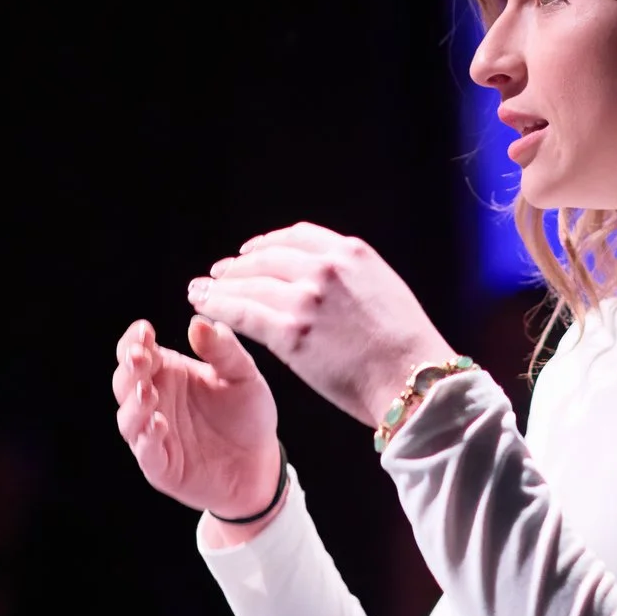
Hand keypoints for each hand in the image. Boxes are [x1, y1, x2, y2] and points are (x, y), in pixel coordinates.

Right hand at [111, 315, 281, 515]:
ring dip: (134, 403)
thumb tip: (200, 323)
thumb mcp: (243, 375)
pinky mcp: (160, 466)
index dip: (135, 340)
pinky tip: (159, 424)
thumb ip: (224, 350)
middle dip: (129, 368)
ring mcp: (152, 435)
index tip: (144, 330)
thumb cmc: (247, 415)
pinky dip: (148, 438)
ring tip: (147, 391)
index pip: (138, 351)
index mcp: (167, 373)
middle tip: (139, 356)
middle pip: (125, 381)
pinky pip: (146, 452)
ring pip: (128, 417)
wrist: (261, 463)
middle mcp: (154, 401)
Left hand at [188, 223, 455, 427]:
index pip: (297, 236)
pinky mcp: (290, 333)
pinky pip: (242, 314)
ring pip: (248, 284)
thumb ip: (351, 278)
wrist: (415, 379)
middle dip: (238, 265)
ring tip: (201, 290)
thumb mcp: (385, 290)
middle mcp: (325, 268)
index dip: (267, 243)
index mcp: (351, 253)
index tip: (252, 252)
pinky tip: (203, 308)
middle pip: (266, 257)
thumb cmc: (407, 347)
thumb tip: (326, 281)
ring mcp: (305, 299)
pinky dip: (218, 308)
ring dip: (219, 286)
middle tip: (219, 273)